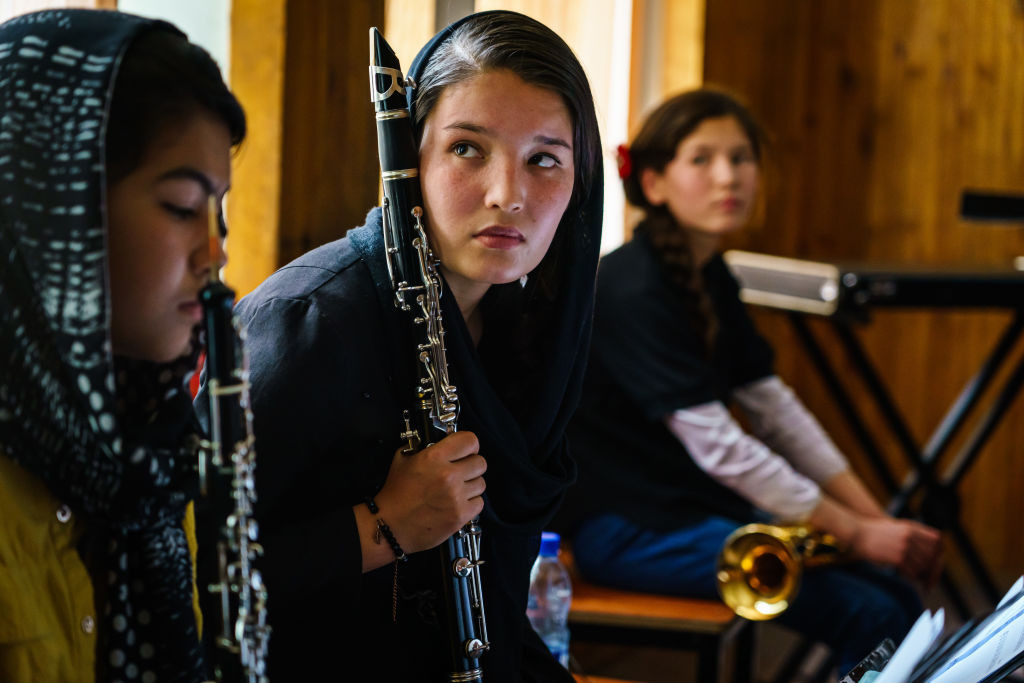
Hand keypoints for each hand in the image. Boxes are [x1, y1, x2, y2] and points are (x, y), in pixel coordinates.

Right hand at [373, 430, 485, 553]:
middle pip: (480, 462)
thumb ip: (421, 447)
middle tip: (460, 472)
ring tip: (456, 490)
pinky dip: (471, 503)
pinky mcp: (460, 515)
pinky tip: (457, 503)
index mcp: (434, 457)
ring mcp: (456, 497)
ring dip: (471, 485)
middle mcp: (448, 475)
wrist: (390, 526)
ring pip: (481, 483)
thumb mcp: (402, 460)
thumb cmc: (395, 495)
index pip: (470, 441)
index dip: (469, 445)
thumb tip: (439, 442)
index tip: (464, 450)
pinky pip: (479, 503)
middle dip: (471, 465)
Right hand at [850, 516, 942, 586]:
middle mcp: (910, 536)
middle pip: (932, 555)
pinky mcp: (896, 558)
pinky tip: (909, 577)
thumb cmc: (873, 531)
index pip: (936, 540)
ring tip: (921, 579)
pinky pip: (912, 572)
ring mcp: (904, 547)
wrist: (856, 533)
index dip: (939, 551)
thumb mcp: (894, 526)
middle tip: (930, 576)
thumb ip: (910, 532)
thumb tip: (924, 545)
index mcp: (911, 527)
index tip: (936, 560)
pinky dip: (912, 577)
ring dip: (922, 573)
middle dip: (932, 567)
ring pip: (923, 565)